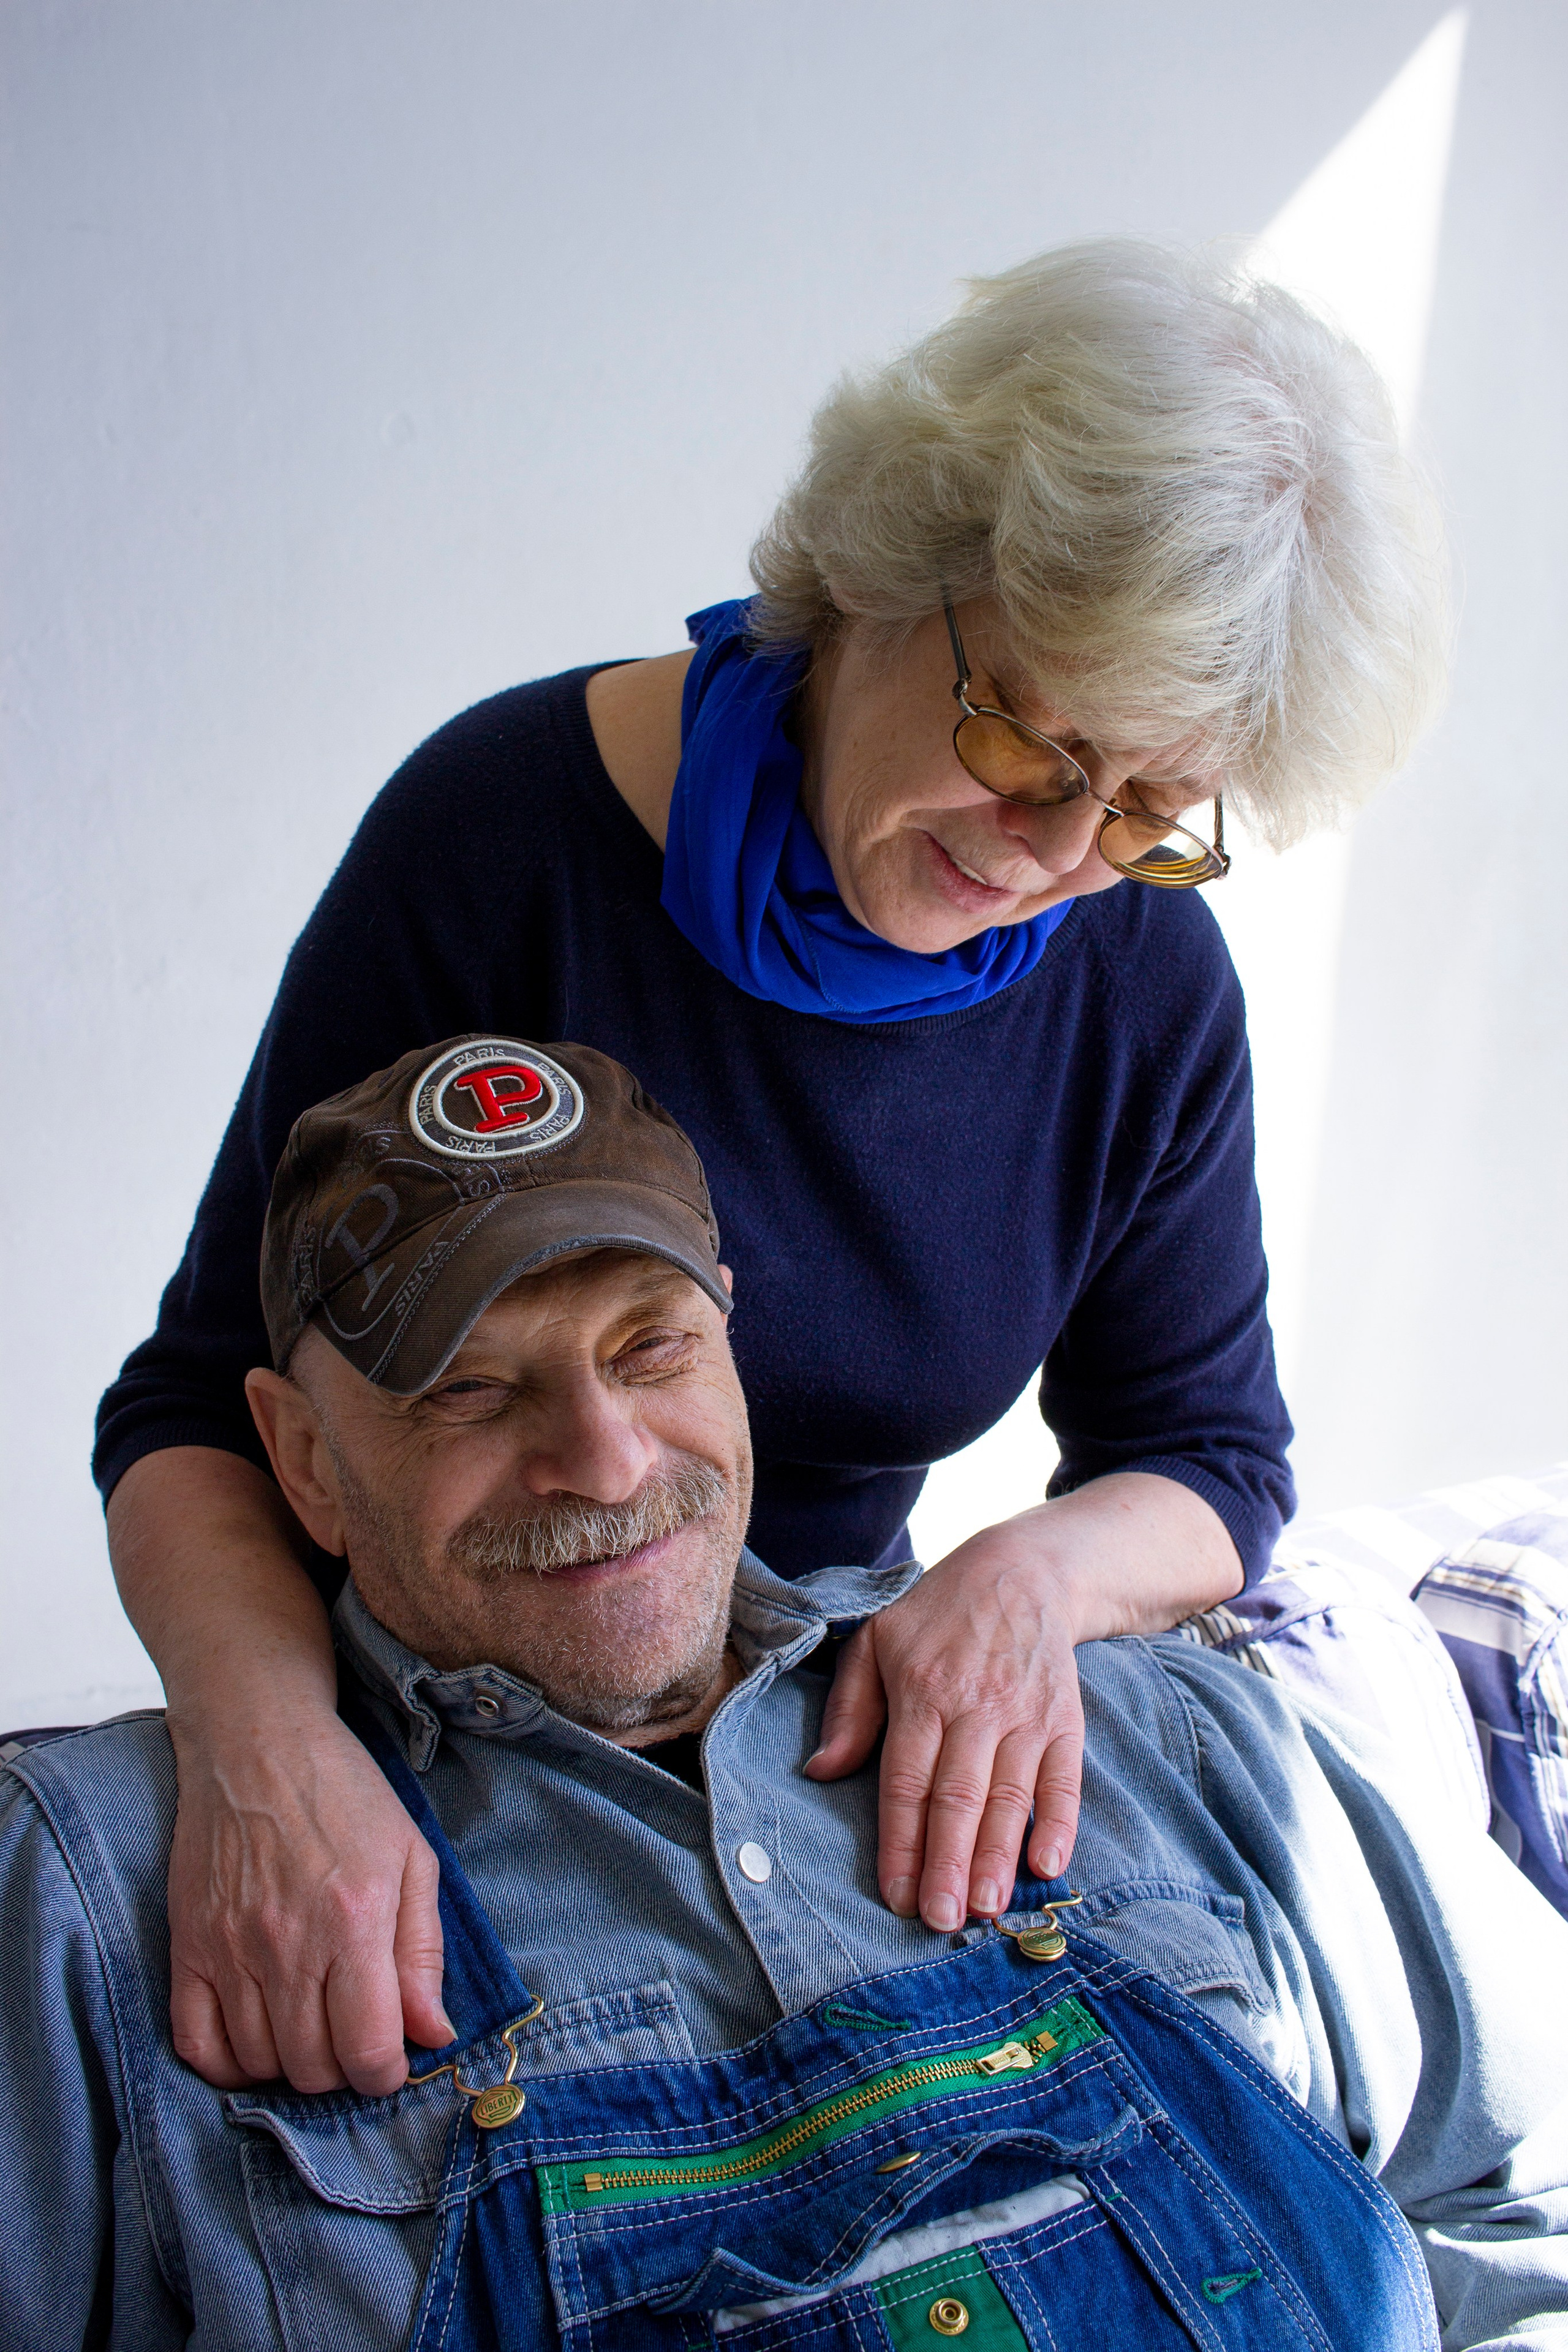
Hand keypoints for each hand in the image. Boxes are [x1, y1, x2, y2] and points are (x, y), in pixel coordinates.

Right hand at [166, 1706, 452, 2093]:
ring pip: (259, 2063)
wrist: (257, 1741)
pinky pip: (196, 2044)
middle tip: (353, 2036)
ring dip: (291, 2066)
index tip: (391, 2059)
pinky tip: (257, 2042)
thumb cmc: (344, 1794)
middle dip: (343, 2070)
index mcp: (354, 1922)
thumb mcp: (410, 1857)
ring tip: (311, 2029)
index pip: (366, 2050)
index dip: (385, 2073)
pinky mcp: (189, 1946)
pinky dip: (228, 2064)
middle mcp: (288, 1945)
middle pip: (312, 2068)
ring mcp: (231, 1948)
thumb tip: (433, 2034)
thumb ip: (423, 1951)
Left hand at [806, 1518, 1084, 1929]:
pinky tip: (1047, 1865)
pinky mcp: (1064, 1719)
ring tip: (986, 1909)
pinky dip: (1059, 1823)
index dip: (902, 1841)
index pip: (907, 1779)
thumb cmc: (936, 1616)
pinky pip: (1064, 1779)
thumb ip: (849, 1709)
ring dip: (998, 1856)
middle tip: (942, 1921)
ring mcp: (1024, 1714)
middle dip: (949, 1863)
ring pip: (1009, 1796)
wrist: (1023, 1571)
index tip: (896, 1895)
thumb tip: (821, 1771)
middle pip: (958, 1797)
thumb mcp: (876, 1642)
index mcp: (921, 1690)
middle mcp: (975, 1705)